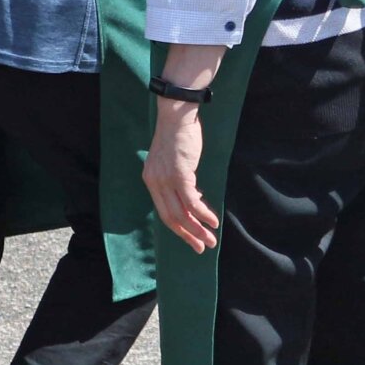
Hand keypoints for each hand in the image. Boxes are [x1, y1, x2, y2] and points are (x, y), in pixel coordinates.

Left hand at [144, 104, 217, 252]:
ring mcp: (165, 178)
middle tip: (202, 247)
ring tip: (211, 239)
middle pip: (170, 217)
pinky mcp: (179, 173)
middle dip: (188, 235)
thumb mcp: (175, 164)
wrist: (176, 116)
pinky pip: (191, 200)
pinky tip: (212, 221)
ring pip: (181, 212)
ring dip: (198, 228)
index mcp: (151, 181)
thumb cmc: (179, 138)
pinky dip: (203, 213)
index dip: (179, 228)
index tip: (192, 239)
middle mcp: (154, 182)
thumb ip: (180, 182)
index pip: (164, 212)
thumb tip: (194, 200)